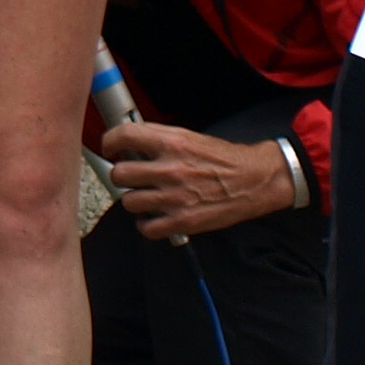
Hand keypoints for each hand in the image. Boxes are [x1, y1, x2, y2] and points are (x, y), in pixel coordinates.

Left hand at [103, 119, 298, 238]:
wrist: (254, 179)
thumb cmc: (223, 159)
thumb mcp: (189, 137)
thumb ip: (159, 138)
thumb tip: (129, 141)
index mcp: (172, 143)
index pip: (124, 136)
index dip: (110, 142)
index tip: (110, 149)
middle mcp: (170, 169)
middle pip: (120, 174)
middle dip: (122, 175)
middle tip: (131, 176)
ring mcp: (175, 198)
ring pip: (129, 202)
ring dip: (134, 200)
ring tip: (146, 196)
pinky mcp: (184, 221)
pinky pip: (147, 228)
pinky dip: (146, 225)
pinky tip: (153, 217)